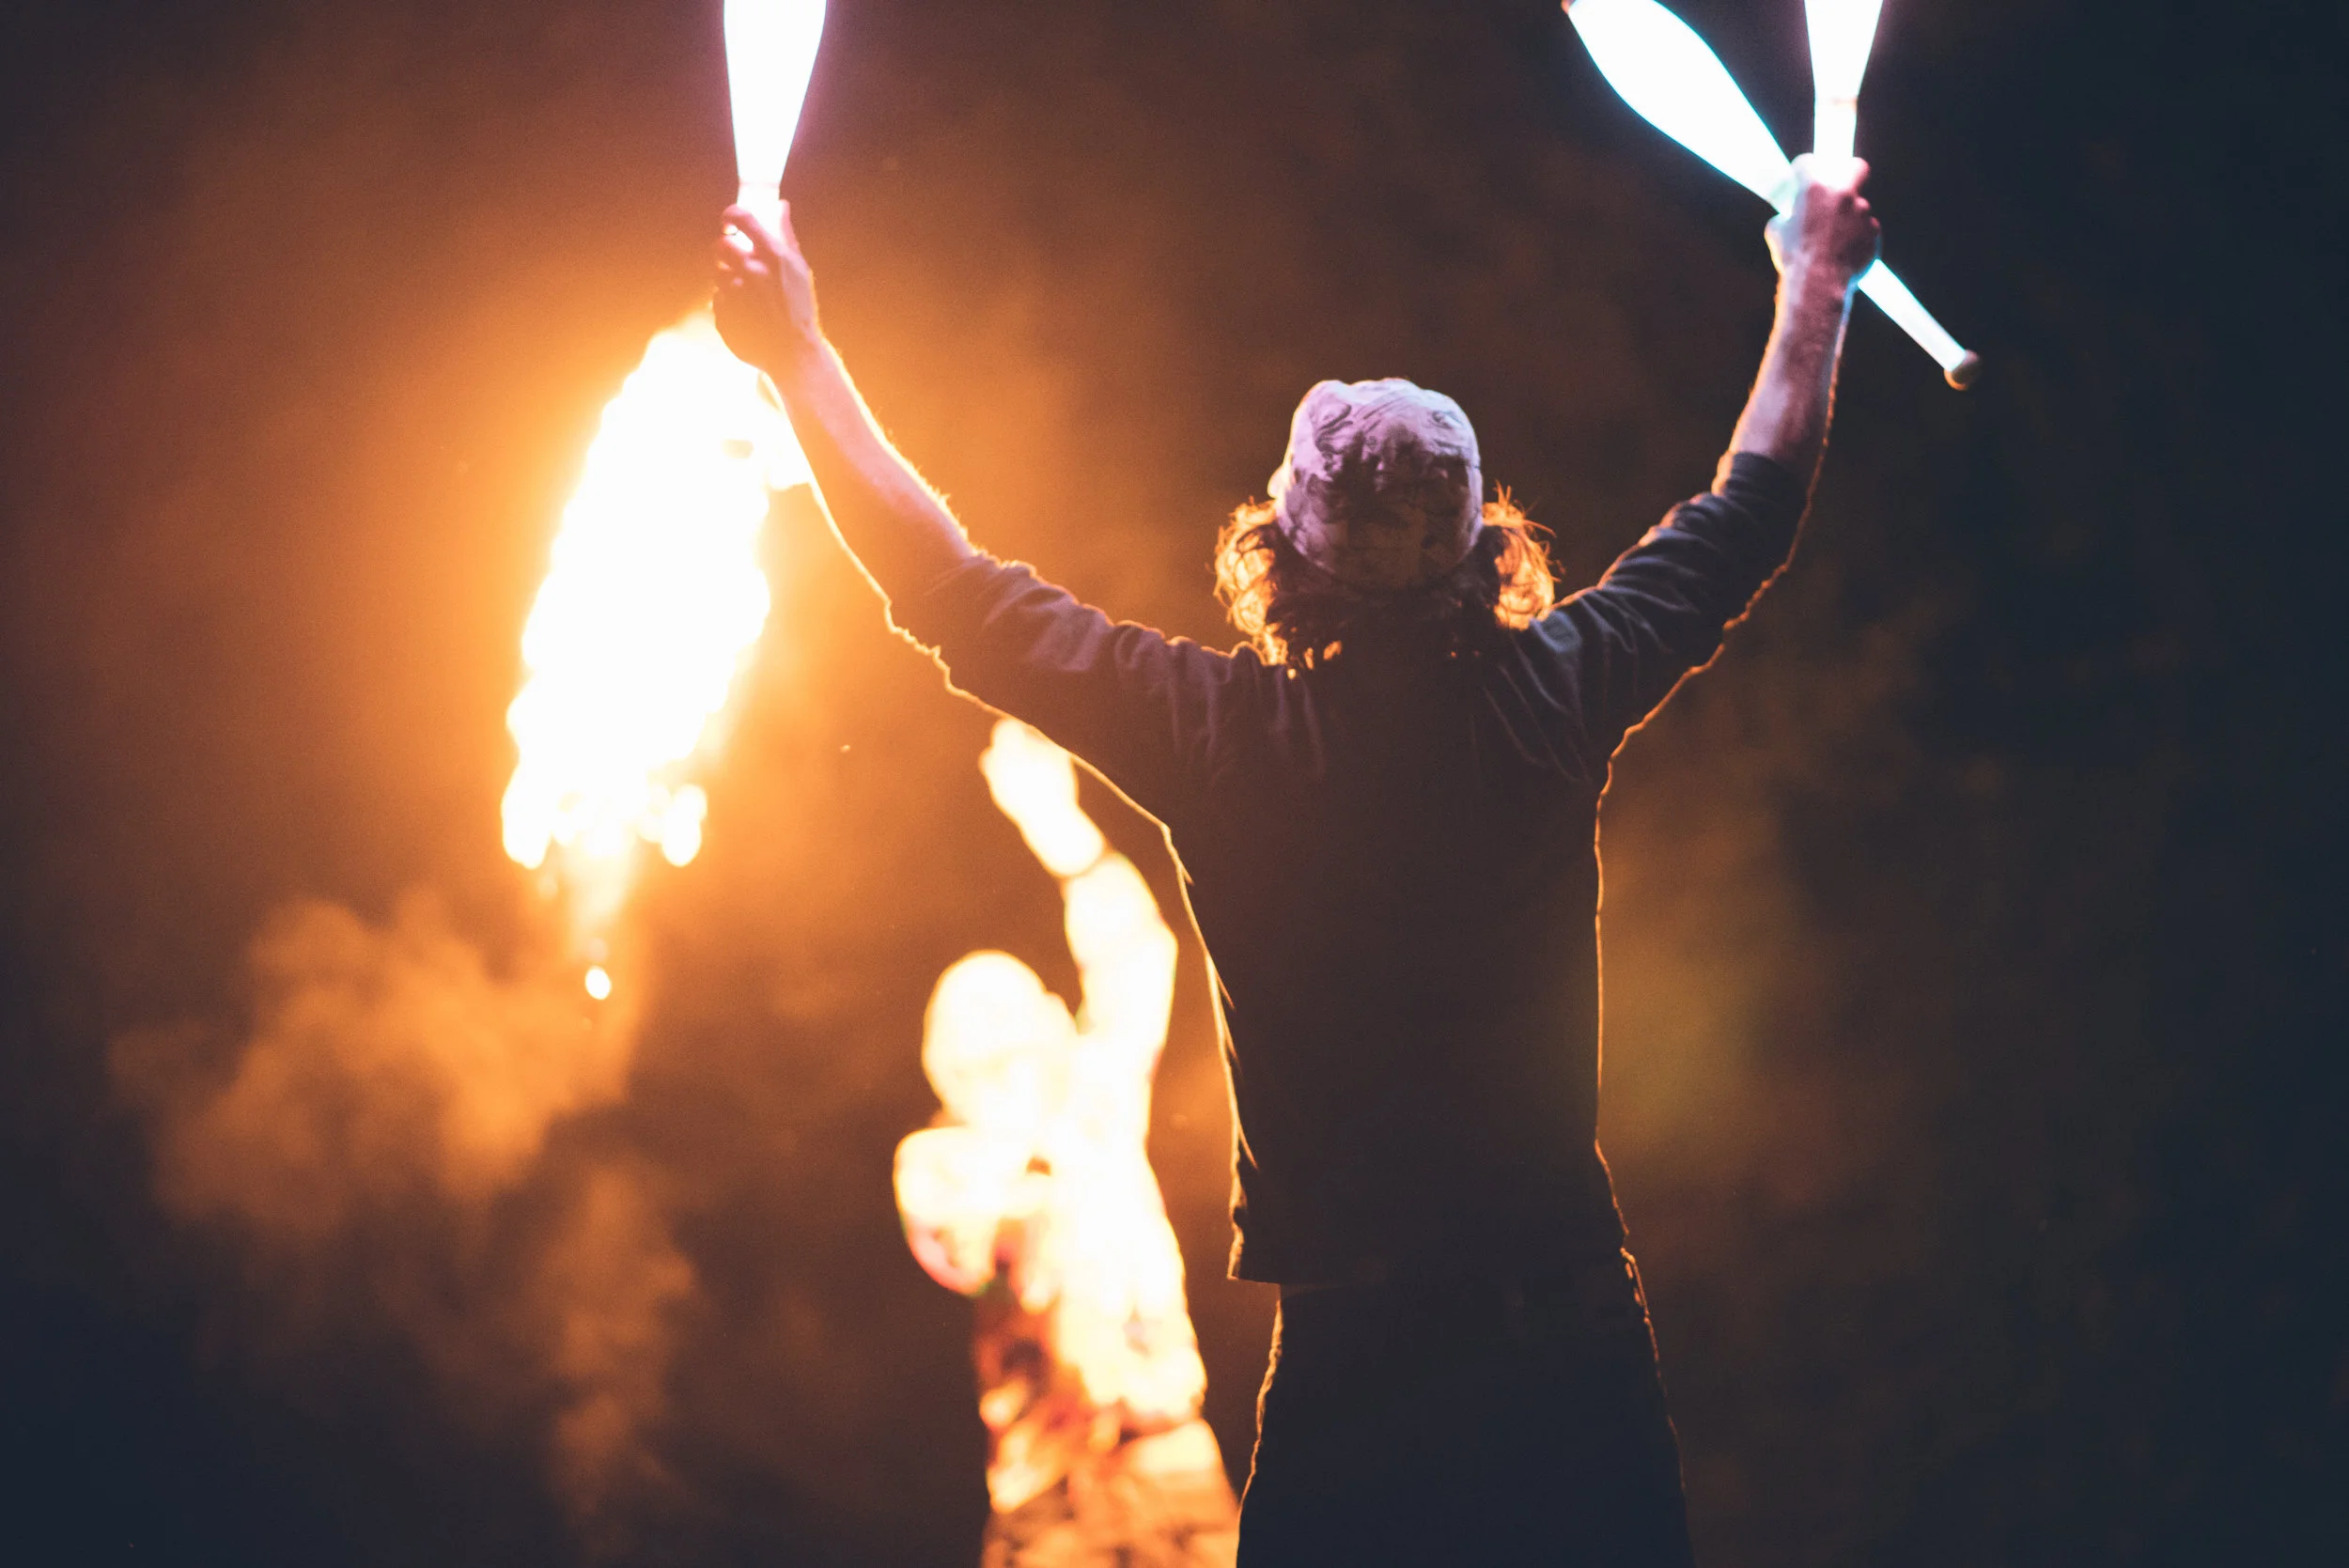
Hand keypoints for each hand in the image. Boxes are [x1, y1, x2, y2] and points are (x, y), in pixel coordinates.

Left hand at [713, 203, 820, 375]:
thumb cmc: (800, 308)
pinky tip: (746, 315)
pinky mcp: (723, 315)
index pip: (741, 218)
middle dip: (726, 252)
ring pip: (717, 274)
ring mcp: (735, 294)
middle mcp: (752, 271)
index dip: (730, 215)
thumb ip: (786, 234)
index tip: (728, 222)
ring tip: (748, 297)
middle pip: (720, 245)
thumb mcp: (798, 268)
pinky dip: (728, 305)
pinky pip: (716, 300)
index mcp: (772, 255)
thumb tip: (781, 205)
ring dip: (728, 281)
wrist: (794, 352)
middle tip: (738, 264)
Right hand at [1765, 155, 1881, 292]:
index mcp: (1813, 188)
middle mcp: (1842, 193)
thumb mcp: (1776, 232)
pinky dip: (1857, 238)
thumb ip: (1787, 216)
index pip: (1808, 163)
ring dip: (1848, 218)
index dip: (1803, 171)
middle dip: (1849, 172)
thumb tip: (1789, 217)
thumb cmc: (1794, 257)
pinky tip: (1844, 253)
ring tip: (1832, 242)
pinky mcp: (1874, 231)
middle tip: (1840, 188)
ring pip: (1859, 207)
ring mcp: (1862, 211)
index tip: (1801, 178)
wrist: (1818, 283)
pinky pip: (1866, 230)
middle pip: (1856, 167)